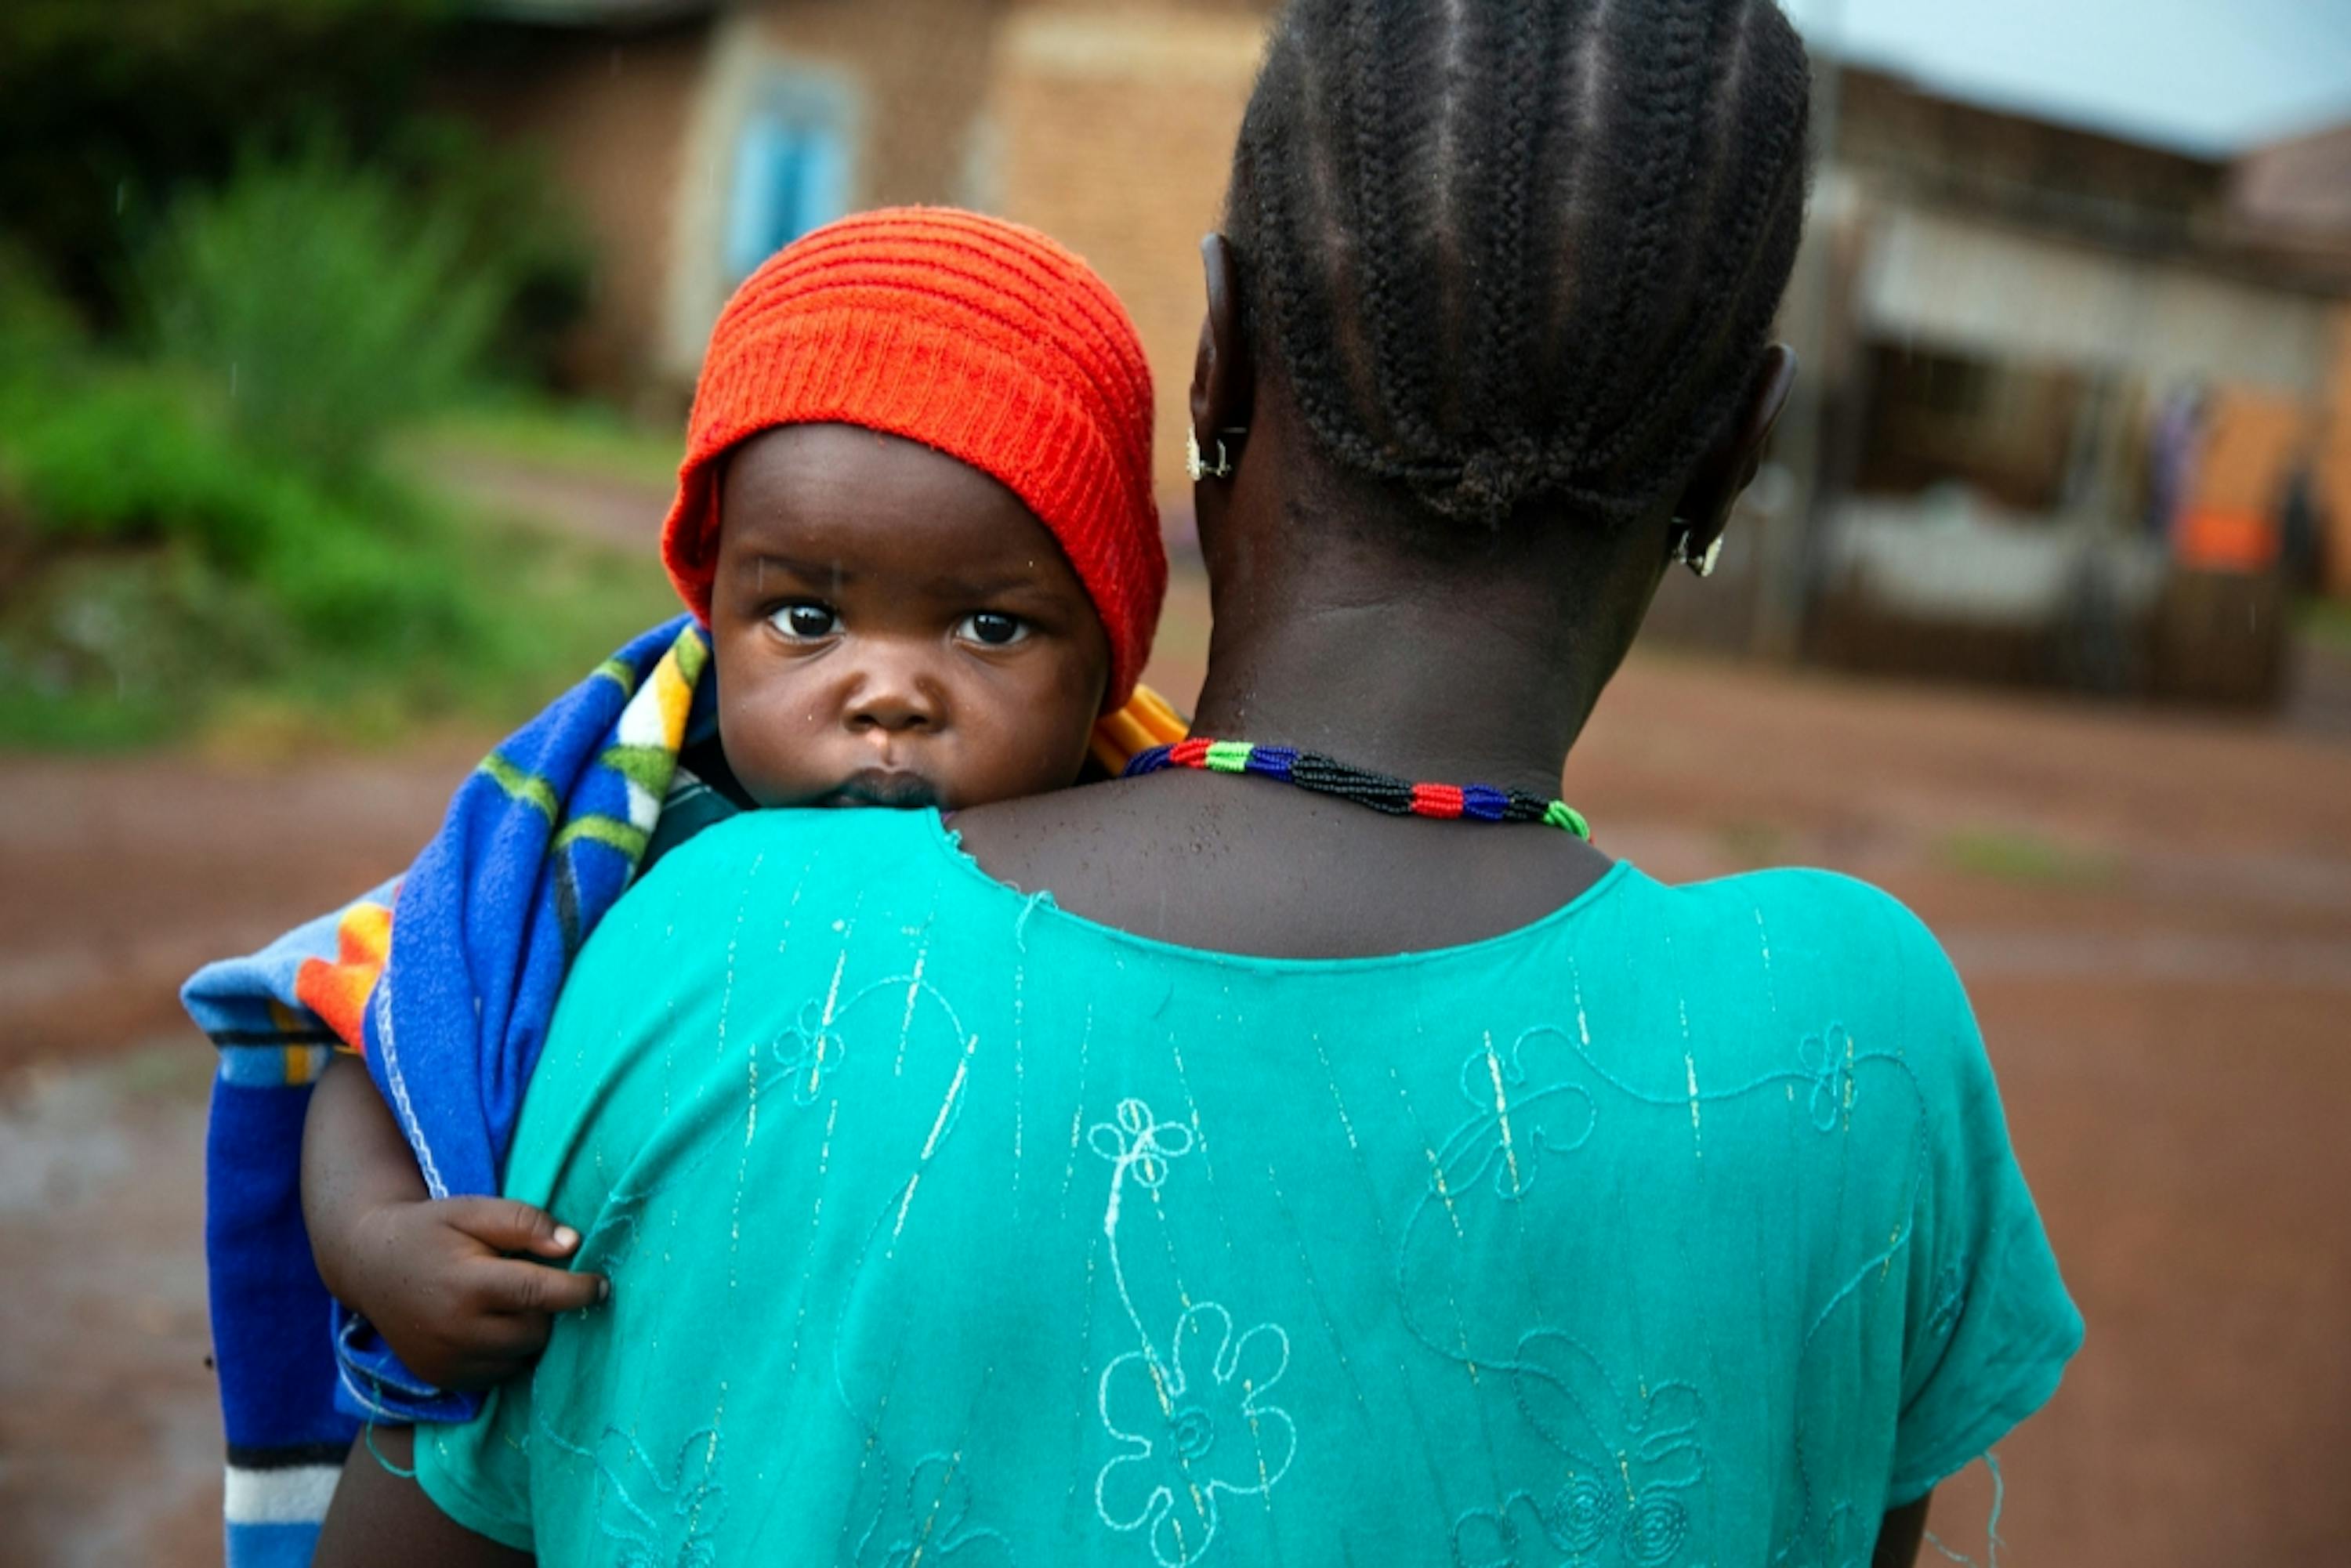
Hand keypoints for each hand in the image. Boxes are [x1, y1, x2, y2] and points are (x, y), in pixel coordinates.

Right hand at [342, 1197, 608, 1389]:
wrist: (368, 1264)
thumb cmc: (430, 1230)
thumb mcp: (474, 1210)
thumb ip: (524, 1222)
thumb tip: (573, 1245)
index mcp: (467, 1285)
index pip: (538, 1294)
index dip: (578, 1291)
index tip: (603, 1285)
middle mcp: (456, 1331)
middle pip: (535, 1331)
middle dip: (547, 1309)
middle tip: (534, 1282)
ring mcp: (446, 1361)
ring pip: (520, 1357)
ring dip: (528, 1333)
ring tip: (510, 1303)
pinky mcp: (440, 1378)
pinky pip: (497, 1375)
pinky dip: (506, 1354)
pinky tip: (491, 1325)